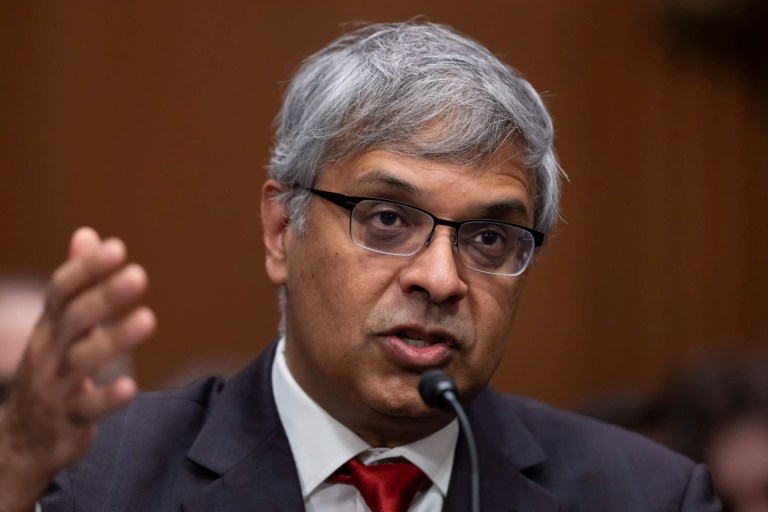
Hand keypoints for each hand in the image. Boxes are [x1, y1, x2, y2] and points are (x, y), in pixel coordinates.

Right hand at [0, 227, 155, 511]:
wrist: (25, 437)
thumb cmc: (54, 368)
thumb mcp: (60, 325)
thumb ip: (79, 283)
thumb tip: (88, 233)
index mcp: (50, 325)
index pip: (62, 291)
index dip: (86, 269)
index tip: (117, 248)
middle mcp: (49, 352)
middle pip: (74, 320)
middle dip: (104, 296)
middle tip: (139, 274)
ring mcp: (55, 387)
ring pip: (81, 361)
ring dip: (114, 339)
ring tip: (148, 319)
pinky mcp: (69, 420)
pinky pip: (87, 409)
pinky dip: (107, 398)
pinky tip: (130, 387)